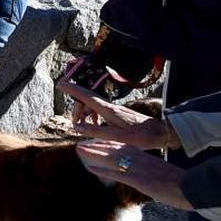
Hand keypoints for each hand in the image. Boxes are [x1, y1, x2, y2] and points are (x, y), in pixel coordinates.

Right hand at [59, 81, 179, 149]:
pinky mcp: (117, 114)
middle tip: (74, 124)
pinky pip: (99, 111)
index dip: (72, 90)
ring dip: (84, 115)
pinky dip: (93, 117)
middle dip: (76, 110)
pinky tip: (95, 127)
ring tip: (82, 127)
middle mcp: (109, 107)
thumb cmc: (140, 136)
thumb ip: (96, 131)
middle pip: (86, 101)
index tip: (60, 83)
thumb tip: (78, 127)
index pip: (86, 96)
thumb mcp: (116, 137)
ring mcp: (114, 109)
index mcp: (108, 110)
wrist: (160, 133)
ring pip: (92, 107)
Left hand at [76, 140, 191, 209]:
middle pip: (114, 149)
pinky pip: (117, 173)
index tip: (95, 141)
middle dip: (97, 146)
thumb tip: (138, 172)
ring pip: (112, 157)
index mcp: (146, 156)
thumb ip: (148, 169)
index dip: (107, 144)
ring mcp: (138, 168)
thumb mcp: (161, 171)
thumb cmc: (179, 182)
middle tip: (81, 143)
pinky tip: (91, 167)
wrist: (192, 187)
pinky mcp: (139, 179)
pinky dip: (103, 169)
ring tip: (79, 149)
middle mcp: (140, 159)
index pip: (122, 147)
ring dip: (94, 153)